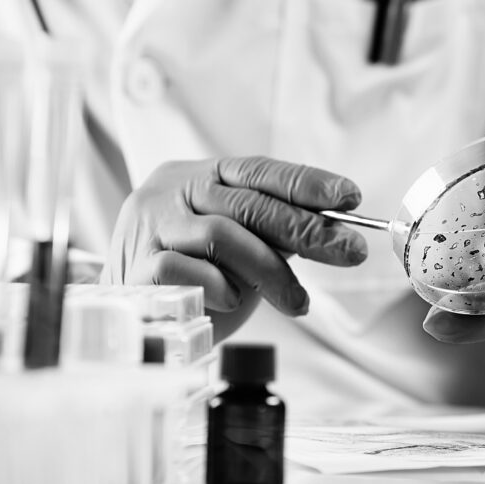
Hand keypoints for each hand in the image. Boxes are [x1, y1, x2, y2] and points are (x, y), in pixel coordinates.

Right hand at [102, 156, 366, 317]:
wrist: (134, 314)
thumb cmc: (198, 274)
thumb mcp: (242, 244)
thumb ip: (276, 231)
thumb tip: (337, 232)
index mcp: (203, 175)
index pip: (259, 169)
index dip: (307, 181)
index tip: (350, 196)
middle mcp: (173, 191)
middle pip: (249, 203)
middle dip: (307, 228)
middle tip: (350, 251)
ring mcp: (151, 226)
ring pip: (222, 236)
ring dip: (271, 272)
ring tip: (297, 302)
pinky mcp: (136, 267)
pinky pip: (189, 272)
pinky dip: (221, 288)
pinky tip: (234, 302)